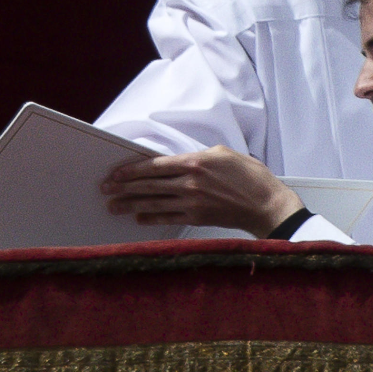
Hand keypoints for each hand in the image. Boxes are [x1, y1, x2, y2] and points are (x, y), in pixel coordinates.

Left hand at [99, 146, 303, 237]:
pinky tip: (138, 217)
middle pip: (149, 185)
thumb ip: (197, 156)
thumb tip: (178, 161)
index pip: (154, 166)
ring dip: (131, 205)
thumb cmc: (249, 176)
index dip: (131, 171)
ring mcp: (192, 202)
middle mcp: (189, 183)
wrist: (267, 203)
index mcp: (194, 162)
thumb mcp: (222, 153)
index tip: (115, 174)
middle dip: (123, 188)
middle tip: (105, 190)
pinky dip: (151, 218)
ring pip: (154, 202)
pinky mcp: (197, 217)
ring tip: (113, 206)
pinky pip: (168, 218)